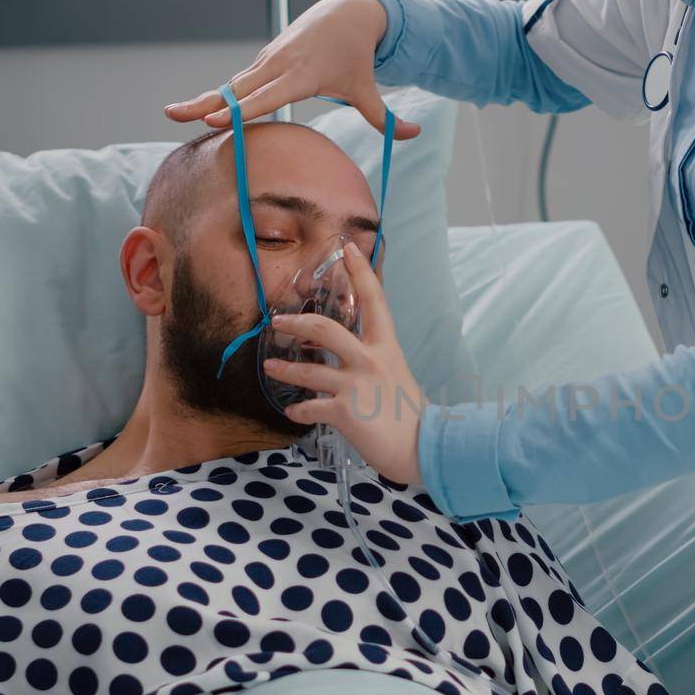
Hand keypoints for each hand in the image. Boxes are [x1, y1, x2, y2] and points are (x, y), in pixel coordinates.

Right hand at [164, 0, 422, 139]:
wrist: (346, 16)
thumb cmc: (357, 58)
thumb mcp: (368, 89)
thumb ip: (385, 117)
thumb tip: (415, 135)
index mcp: (301, 76)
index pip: (266, 96)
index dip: (240, 108)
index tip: (214, 119)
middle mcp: (278, 66)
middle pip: (237, 89)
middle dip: (205, 102)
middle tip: (174, 116)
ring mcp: (268, 61)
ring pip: (231, 84)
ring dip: (202, 98)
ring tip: (173, 114)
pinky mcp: (264, 61)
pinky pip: (238, 81)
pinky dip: (217, 94)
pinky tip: (197, 109)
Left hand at [263, 248, 425, 483]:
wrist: (424, 447)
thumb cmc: (413, 414)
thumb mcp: (398, 376)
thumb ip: (376, 363)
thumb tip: (358, 360)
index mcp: (387, 348)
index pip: (374, 300)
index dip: (361, 271)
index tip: (347, 247)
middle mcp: (370, 361)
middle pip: (325, 328)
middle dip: (296, 321)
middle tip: (278, 320)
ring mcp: (356, 385)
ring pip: (308, 371)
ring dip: (284, 369)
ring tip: (270, 368)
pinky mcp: (344, 412)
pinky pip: (310, 408)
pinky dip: (299, 411)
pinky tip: (292, 412)